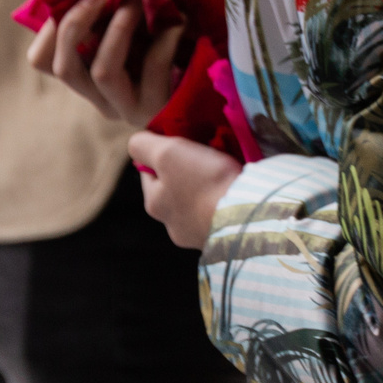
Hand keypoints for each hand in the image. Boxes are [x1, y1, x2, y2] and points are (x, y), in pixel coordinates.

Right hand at [26, 0, 186, 125]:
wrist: (215, 66)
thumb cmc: (169, 36)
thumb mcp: (133, 19)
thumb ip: (111, 0)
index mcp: (86, 76)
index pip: (43, 60)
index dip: (50, 26)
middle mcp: (100, 97)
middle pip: (64, 67)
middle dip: (76, 23)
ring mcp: (128, 107)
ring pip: (103, 71)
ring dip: (118, 28)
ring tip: (137, 1)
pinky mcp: (159, 107)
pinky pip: (152, 70)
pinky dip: (162, 40)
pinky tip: (177, 23)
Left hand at [128, 131, 239, 250]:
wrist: (247, 216)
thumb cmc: (204, 181)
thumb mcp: (167, 152)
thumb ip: (143, 144)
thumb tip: (135, 143)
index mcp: (154, 204)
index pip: (149, 171)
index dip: (162, 153)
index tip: (183, 144)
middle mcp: (171, 226)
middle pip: (174, 188)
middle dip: (186, 172)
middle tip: (205, 157)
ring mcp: (197, 236)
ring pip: (197, 203)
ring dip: (206, 189)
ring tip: (224, 174)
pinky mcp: (223, 239)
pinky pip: (218, 214)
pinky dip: (224, 202)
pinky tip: (235, 193)